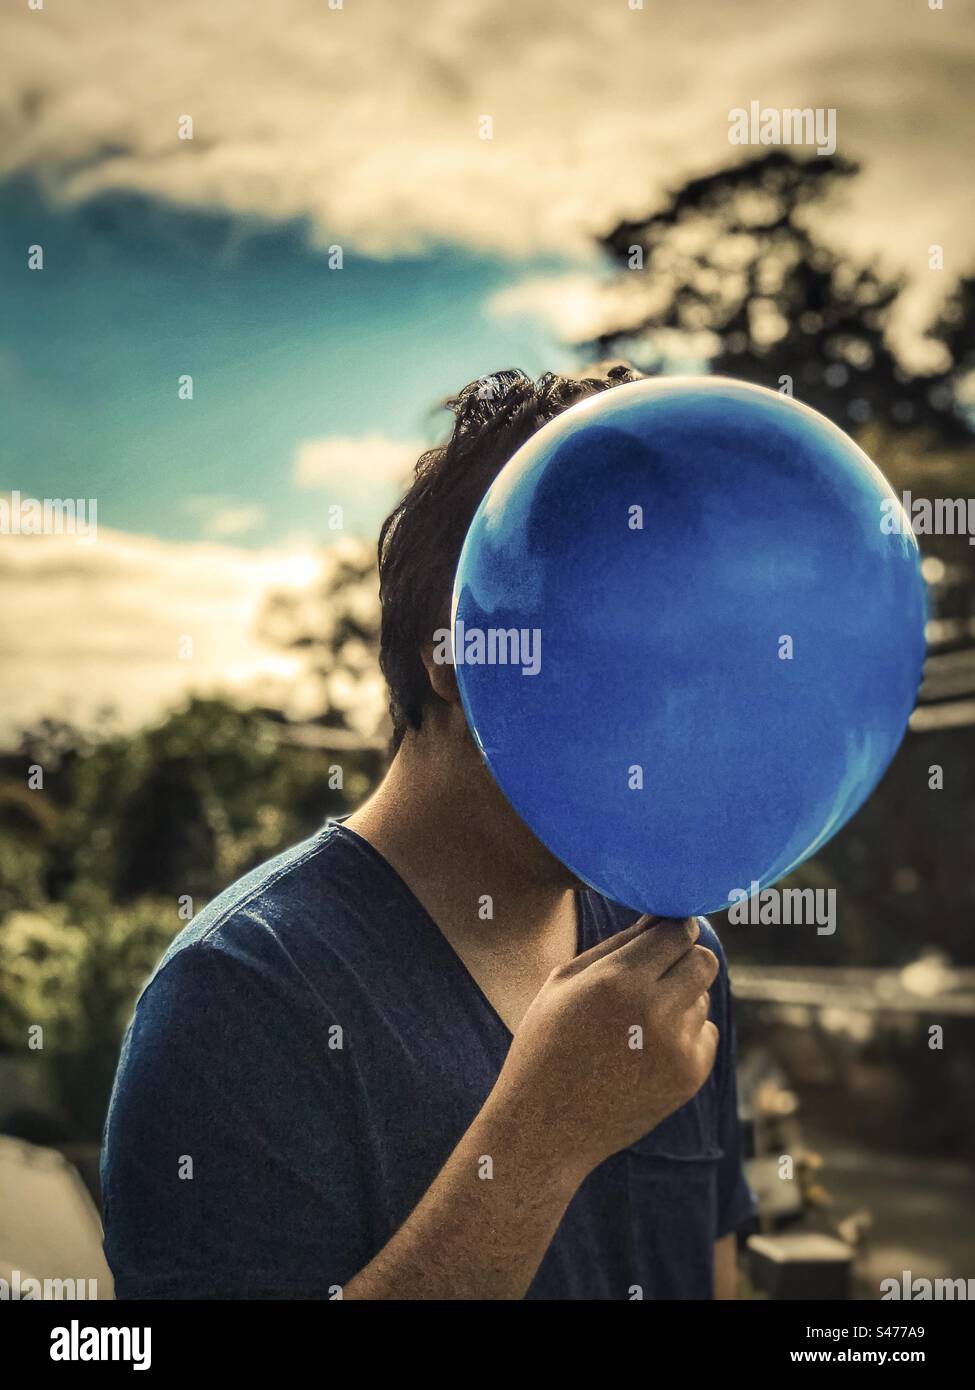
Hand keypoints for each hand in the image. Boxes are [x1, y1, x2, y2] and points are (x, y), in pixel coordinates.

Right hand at [489, 916, 718, 1181]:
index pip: (678, 932)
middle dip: (687, 958)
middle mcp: (654, 1011)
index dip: (674, 928)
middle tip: (660, 970)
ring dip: (681, 999)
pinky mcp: (689, 1078)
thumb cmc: (547, 1043)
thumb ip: (616, 945)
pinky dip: (685, 1034)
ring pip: (703, 998)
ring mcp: (677, 1048)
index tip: (664, 934)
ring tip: (637, 1022)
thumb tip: (660, 919)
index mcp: (617, 981)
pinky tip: (647, 1049)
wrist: (546, 1126)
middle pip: (704, 961)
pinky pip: (706, 1034)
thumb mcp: (564, 982)